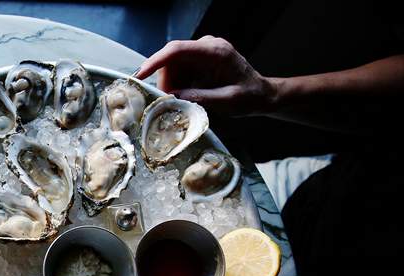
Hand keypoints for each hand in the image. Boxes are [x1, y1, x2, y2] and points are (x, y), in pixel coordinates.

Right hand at [135, 36, 276, 115]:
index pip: (177, 50)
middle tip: (167, 101)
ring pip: (173, 65)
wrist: (263, 94)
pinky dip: (177, 84)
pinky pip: (179, 69)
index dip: (155, 61)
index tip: (140, 74)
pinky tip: (185, 95)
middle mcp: (207, 46)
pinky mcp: (200, 60)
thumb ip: (199, 98)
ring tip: (180, 101)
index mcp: (215, 52)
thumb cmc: (249, 97)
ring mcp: (203, 52)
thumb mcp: (226, 101)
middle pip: (171, 58)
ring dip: (171, 84)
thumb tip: (172, 97)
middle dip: (164, 80)